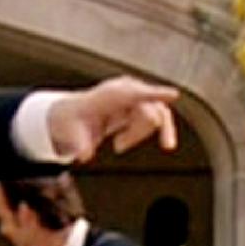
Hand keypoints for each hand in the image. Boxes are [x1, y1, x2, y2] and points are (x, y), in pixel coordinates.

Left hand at [45, 76, 179, 162]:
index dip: (156, 94)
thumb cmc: (72, 122)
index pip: (138, 94)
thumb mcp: (71, 135)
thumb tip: (83, 156)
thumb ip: (80, 145)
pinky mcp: (141, 102)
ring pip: (155, 118)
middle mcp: (127, 89)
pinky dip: (142, 135)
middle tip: (116, 147)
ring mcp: (136, 94)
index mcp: (111, 94)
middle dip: (136, 134)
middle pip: (151, 113)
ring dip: (136, 135)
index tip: (173, 95)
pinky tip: (121, 140)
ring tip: (116, 144)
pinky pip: (157, 119)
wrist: (73, 114)